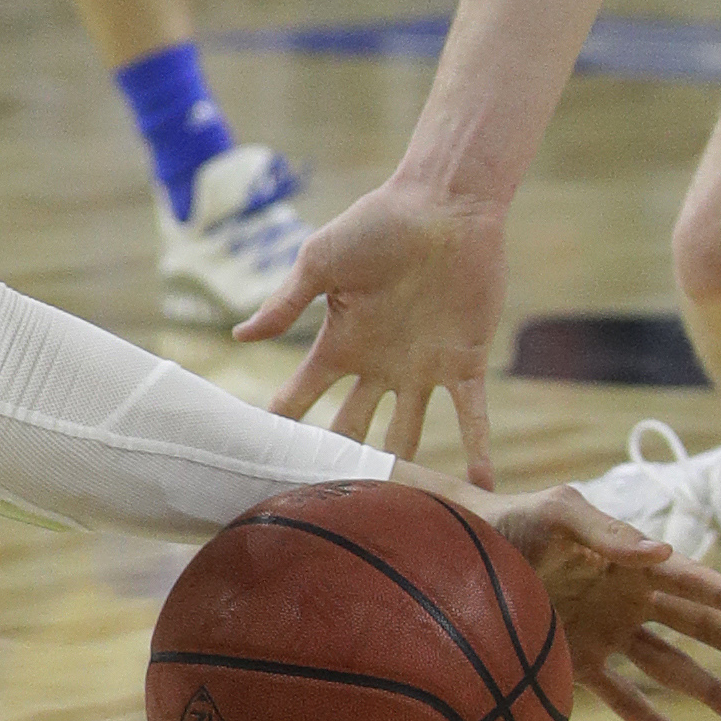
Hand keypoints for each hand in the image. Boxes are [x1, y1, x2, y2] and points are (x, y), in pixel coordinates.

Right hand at [236, 178, 507, 482]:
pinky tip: (481, 486)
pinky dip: (476, 448)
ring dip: (406, 470)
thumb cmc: (376, 224)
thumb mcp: (320, 260)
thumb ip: (286, 303)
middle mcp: (377, 365)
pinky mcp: (464, 363)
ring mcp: (421, 369)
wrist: (443, 206)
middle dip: (339, 463)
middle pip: (351, 428)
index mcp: (339, 344)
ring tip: (398, 514)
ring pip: (408, 433)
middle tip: (325, 506)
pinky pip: (471, 415)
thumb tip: (240, 337)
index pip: (301, 395)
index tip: (259, 463)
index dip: (283, 426)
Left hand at [468, 481, 720, 720]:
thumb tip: (664, 554)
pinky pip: (623, 699)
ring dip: (712, 693)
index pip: (691, 581)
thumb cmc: (510, 522)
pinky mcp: (576, 664)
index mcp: (629, 560)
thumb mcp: (557, 514)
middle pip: (697, 628)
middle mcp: (626, 599)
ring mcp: (605, 634)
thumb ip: (606, 532)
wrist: (458, 555)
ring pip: (672, 669)